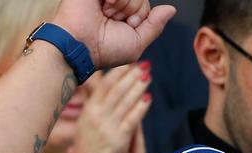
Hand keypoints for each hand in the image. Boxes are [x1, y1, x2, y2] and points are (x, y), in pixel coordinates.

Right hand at [53, 0, 175, 68]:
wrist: (80, 44)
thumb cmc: (105, 49)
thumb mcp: (137, 43)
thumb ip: (155, 26)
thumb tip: (171, 9)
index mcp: (125, 15)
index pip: (145, 5)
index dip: (140, 16)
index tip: (126, 26)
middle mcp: (116, 2)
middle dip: (132, 10)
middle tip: (113, 20)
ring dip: (124, 4)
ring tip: (106, 14)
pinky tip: (104, 5)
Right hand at [68, 63, 149, 152]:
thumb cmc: (88, 152)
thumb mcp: (87, 127)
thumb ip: (101, 111)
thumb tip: (116, 96)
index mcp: (87, 112)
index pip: (103, 86)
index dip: (117, 72)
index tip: (127, 61)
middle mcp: (95, 117)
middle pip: (116, 90)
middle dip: (131, 75)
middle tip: (143, 63)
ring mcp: (107, 128)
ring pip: (125, 101)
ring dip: (138, 86)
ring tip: (148, 75)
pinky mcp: (118, 140)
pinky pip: (132, 119)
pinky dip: (141, 107)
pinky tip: (148, 97)